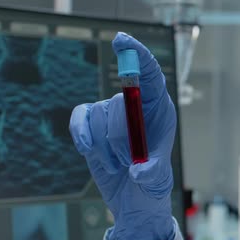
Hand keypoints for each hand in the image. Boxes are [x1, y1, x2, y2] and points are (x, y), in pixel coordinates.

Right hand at [69, 32, 176, 239]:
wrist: (133, 197)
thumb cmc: (152, 183)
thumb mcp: (158, 179)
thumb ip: (152, 173)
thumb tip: (139, 171)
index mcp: (159, 108)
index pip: (149, 73)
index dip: (136, 55)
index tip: (121, 41)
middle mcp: (135, 105)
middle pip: (121, 102)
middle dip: (121, 136)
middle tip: (129, 160)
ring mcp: (112, 113)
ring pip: (99, 114)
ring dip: (106, 145)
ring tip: (119, 162)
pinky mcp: (92, 125)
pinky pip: (80, 119)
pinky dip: (81, 135)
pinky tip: (88, 150)